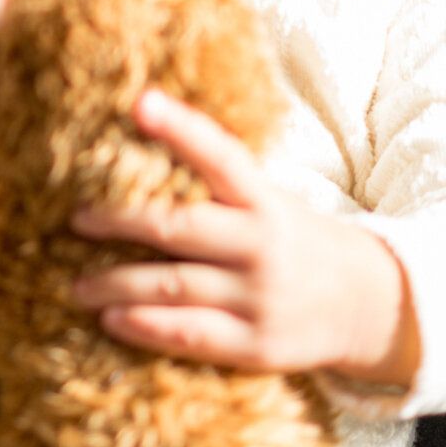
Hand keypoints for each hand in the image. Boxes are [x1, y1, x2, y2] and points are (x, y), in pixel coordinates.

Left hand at [68, 89, 421, 386]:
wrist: (368, 305)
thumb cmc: (293, 239)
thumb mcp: (269, 199)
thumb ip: (215, 182)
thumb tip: (141, 137)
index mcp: (264, 199)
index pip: (219, 155)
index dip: (180, 127)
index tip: (140, 101)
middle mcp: (262, 245)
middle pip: (179, 227)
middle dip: (120, 220)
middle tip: (77, 217)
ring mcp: (260, 297)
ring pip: (174, 286)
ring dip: (116, 284)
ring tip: (78, 285)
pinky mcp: (257, 345)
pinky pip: (190, 335)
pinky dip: (145, 327)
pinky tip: (111, 319)